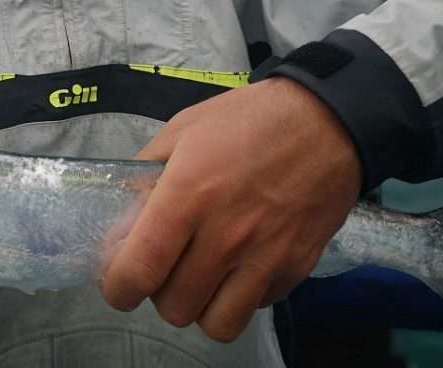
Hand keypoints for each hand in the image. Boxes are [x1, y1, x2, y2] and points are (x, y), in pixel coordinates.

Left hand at [99, 77, 360, 341]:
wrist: (325, 121)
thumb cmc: (246, 119)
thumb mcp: (182, 130)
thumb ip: (145, 174)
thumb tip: (123, 219)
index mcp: (187, 196)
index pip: (140, 270)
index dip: (118, 287)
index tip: (118, 281)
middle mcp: (225, 235)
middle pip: (175, 306)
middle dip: (159, 293)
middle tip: (164, 268)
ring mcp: (264, 257)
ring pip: (216, 323)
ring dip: (200, 306)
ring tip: (199, 277)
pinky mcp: (295, 268)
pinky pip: (255, 307)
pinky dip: (240, 296)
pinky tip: (237, 265)